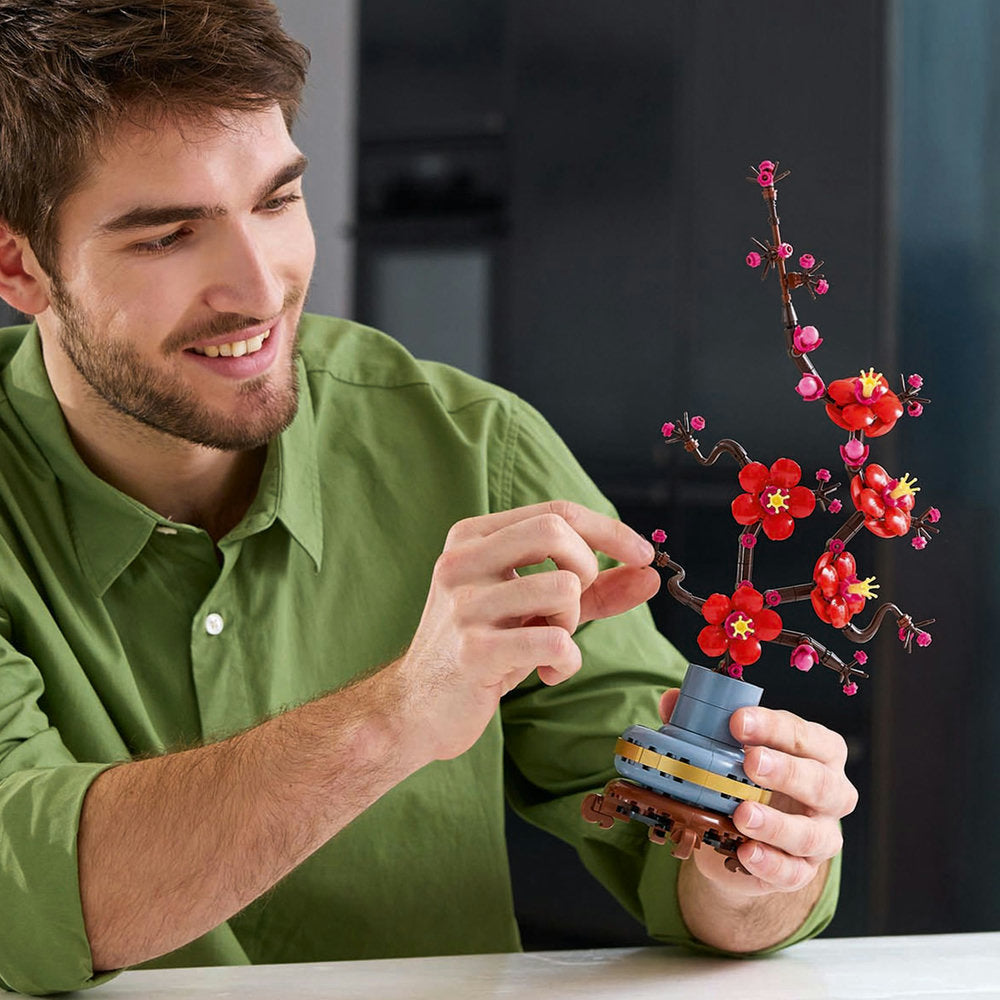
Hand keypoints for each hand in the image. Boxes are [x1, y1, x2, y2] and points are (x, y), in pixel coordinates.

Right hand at [397, 501, 659, 762]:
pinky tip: (546, 672)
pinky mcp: (473, 650)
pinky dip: (567, 661)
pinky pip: (555, 640)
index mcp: (472, 537)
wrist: (416, 708)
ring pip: (562, 588)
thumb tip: (649, 573)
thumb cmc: (483, 649)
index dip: (609, 530)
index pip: (555, 511)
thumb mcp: (535, 608)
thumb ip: (591, 588)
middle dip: (586, 569)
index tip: (644, 555)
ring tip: (548, 644)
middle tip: (573, 608)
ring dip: (572, 623)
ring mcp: (463, 604)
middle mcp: (462, 561)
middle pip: (556, 531)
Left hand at [659, 689, 856, 897]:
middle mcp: (829, 793)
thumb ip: (703, 723)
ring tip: (742, 813)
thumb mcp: (728, 749)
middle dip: (786, 770)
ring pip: (813, 834)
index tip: (738, 720)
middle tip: (750, 761)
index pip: (806, 735)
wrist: (739, 838)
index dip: (774, 726)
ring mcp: (820, 835)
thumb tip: (672, 700)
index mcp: (818, 752)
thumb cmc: (745, 779)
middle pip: (821, 782)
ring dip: (777, 824)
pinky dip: (770, 863)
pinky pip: (794, 873)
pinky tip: (745, 852)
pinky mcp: (802, 870)